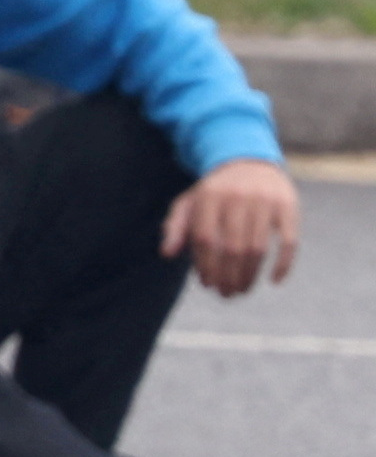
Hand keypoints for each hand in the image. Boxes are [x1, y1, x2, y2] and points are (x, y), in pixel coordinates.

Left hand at [170, 155, 308, 297]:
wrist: (250, 162)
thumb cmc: (216, 191)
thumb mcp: (190, 202)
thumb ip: (177, 226)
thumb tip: (166, 254)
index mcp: (209, 196)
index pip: (205, 239)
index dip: (206, 265)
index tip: (208, 284)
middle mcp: (237, 197)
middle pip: (232, 248)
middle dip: (228, 276)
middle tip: (227, 294)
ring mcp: (264, 201)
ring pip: (258, 248)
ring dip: (250, 275)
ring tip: (242, 289)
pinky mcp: (289, 206)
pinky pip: (289, 241)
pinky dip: (283, 264)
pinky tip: (275, 280)